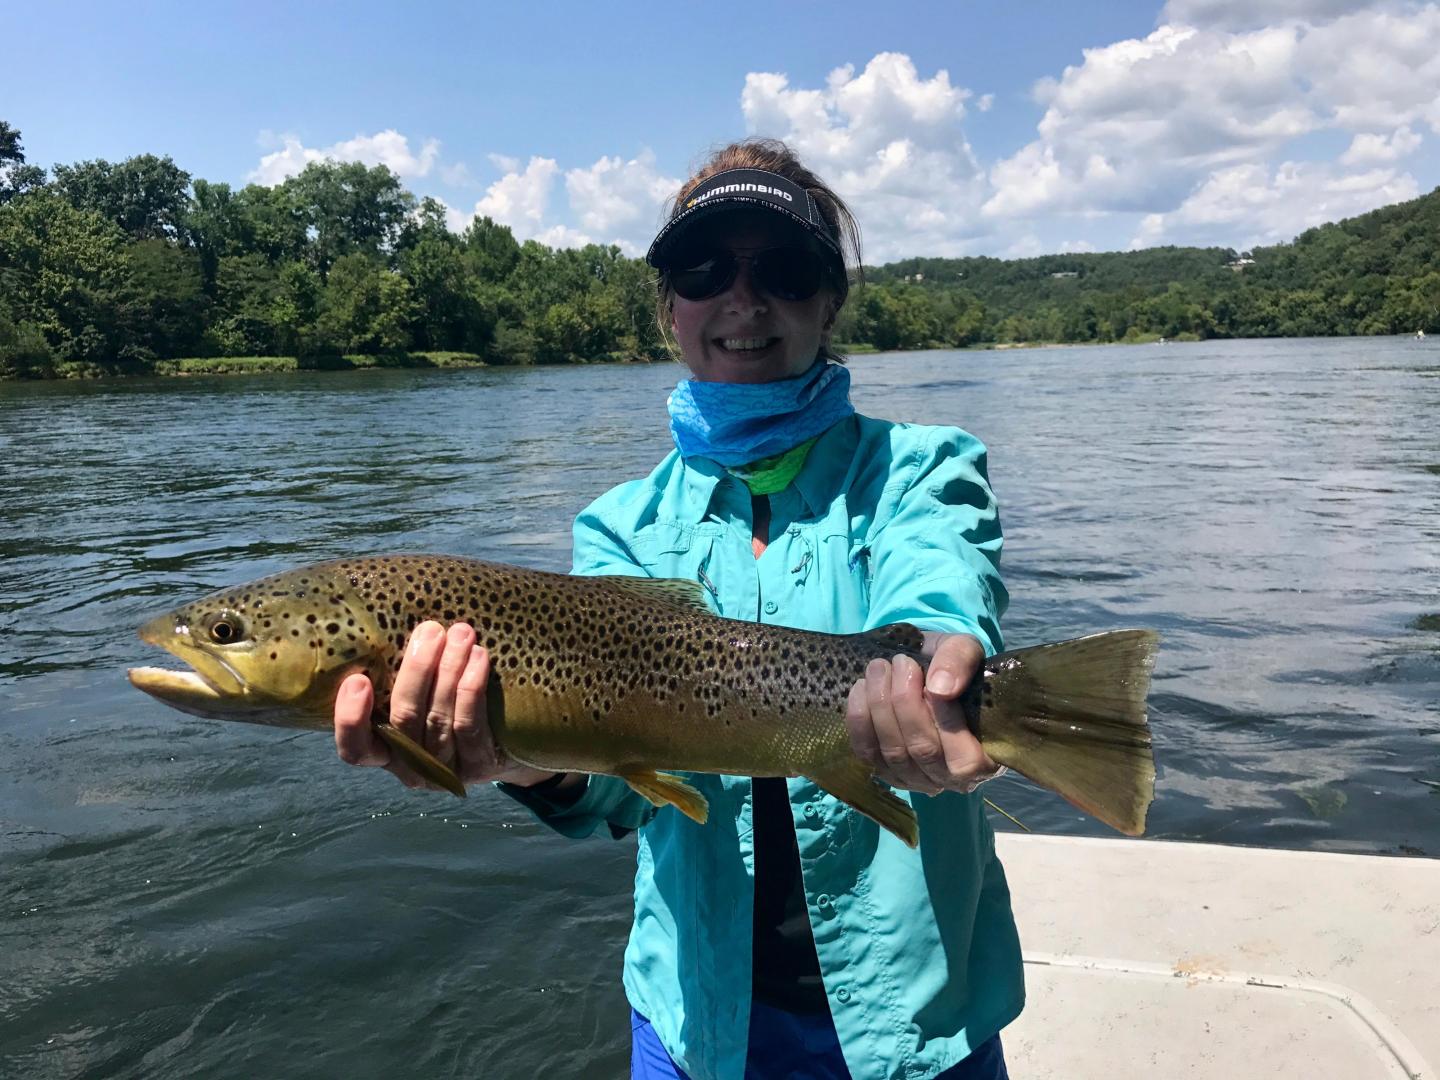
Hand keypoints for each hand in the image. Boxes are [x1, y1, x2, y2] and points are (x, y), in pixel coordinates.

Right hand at [333, 620, 556, 789]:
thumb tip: (397, 621)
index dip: (351, 719)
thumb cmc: (451, 701)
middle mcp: (411, 768)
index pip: (355, 749)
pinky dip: (471, 688)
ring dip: (448, 670)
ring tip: (461, 633)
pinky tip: (479, 657)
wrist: (510, 739)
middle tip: (430, 630)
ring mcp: (445, 771)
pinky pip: (470, 726)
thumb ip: (399, 671)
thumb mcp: (420, 691)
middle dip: (416, 670)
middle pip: (404, 720)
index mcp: (385, 751)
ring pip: (438, 719)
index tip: (358, 680)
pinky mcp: (479, 766)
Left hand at [844, 632, 1002, 795]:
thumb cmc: (951, 666)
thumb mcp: (964, 650)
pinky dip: (860, 719)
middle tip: (898, 662)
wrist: (923, 670)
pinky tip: (861, 688)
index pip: (965, 756)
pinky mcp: (886, 772)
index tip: (927, 675)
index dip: (944, 715)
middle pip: (923, 750)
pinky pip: (867, 753)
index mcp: (986, 759)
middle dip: (904, 701)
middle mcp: (952, 779)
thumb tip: (941, 688)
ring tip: (879, 668)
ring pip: (893, 753)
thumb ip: (960, 661)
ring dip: (880, 706)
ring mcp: (917, 780)